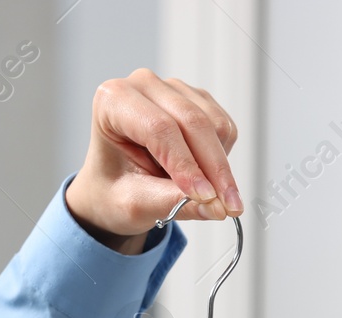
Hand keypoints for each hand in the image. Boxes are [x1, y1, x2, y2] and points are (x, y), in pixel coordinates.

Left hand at [65, 69, 241, 254]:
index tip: (206, 197)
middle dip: (215, 169)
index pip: (159, 128)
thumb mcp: (135, 204)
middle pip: (193, 122)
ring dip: (219, 166)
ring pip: (215, 125)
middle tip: (230, 207)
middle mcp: (143, 85)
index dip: (186, 164)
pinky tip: (202, 173)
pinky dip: (222, 157)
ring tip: (204, 194)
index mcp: (112, 101)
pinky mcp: (197, 99)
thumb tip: (216, 208)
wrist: (113, 184)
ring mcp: (173, 89)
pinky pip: (224, 129)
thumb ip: (173, 203)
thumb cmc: (114, 189)